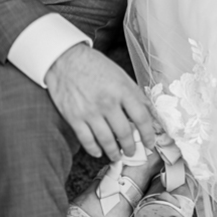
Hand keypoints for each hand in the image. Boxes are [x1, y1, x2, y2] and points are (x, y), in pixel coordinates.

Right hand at [45, 43, 156, 160]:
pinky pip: (86, 140)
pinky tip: (98, 152)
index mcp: (123, 90)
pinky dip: (94, 149)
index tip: (150, 142)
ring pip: (106, 140)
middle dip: (131, 146)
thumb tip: (148, 112)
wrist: (65, 60)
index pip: (142, 117)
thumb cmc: (96, 67)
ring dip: (114, 152)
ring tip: (117, 156)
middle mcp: (108, 103)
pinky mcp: (73, 117)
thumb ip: (134, 94)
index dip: (148, 133)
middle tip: (133, 152)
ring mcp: (90, 112)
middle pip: (124, 132)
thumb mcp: (121, 76)